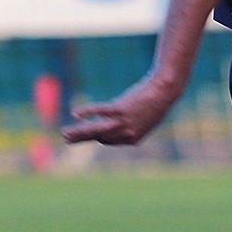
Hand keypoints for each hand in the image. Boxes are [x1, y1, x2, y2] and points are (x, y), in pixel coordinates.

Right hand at [61, 72, 179, 145]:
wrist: (166, 89)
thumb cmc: (155, 103)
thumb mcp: (143, 119)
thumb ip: (130, 125)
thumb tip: (120, 127)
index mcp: (133, 139)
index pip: (108, 141)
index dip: (96, 137)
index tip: (87, 133)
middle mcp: (128, 133)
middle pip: (99, 138)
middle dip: (81, 138)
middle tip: (66, 139)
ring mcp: (124, 121)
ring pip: (96, 130)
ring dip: (78, 132)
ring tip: (64, 133)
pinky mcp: (121, 108)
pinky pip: (100, 111)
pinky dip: (87, 111)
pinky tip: (75, 113)